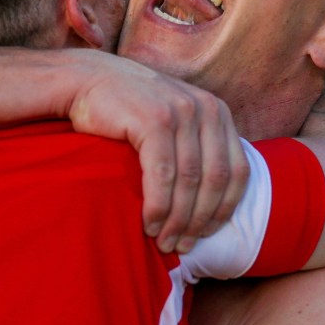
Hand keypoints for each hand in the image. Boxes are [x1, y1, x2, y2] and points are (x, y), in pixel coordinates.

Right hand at [64, 50, 249, 252]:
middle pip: (215, 180)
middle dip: (199, 220)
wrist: (88, 79)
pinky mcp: (154, 119)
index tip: (205, 234)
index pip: (237, 171)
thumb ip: (196, 145)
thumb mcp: (175, 118)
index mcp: (218, 112)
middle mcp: (206, 109)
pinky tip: (149, 224)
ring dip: (177, 220)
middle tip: (181, 246)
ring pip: (190, 181)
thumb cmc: (129, 108)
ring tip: (164, 242)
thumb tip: (212, 201)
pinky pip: (163, 175)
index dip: (225, 210)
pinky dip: (158, 207)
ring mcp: (181, 112)